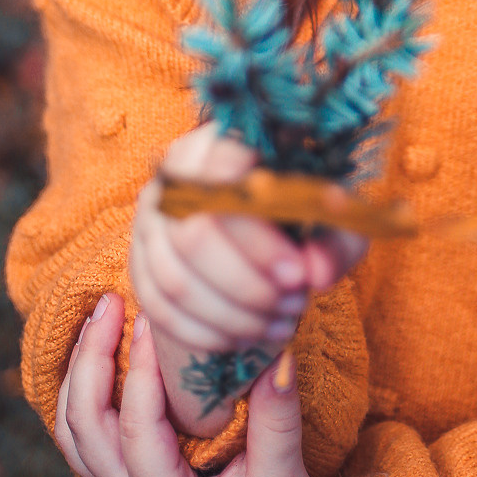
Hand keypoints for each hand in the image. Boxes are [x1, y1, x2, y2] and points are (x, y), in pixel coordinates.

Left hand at [55, 294, 338, 476]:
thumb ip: (277, 418)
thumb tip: (278, 353)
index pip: (136, 429)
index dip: (139, 370)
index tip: (150, 317)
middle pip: (84, 427)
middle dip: (89, 360)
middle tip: (110, 303)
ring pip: (74, 431)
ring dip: (79, 372)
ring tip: (99, 318)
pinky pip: (88, 434)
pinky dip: (84, 391)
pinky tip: (100, 351)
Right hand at [130, 123, 365, 432]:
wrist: (268, 215)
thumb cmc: (306, 207)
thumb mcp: (337, 217)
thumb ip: (336, 240)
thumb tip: (316, 275)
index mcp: (223, 139)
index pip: (222, 180)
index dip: (258, 237)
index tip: (298, 274)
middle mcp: (173, 171)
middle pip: (193, 236)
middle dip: (248, 286)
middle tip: (296, 302)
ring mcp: (149, 216)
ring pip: (175, 279)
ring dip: (232, 316)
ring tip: (282, 321)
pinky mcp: (140, 257)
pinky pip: (159, 307)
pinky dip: (205, 333)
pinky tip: (247, 337)